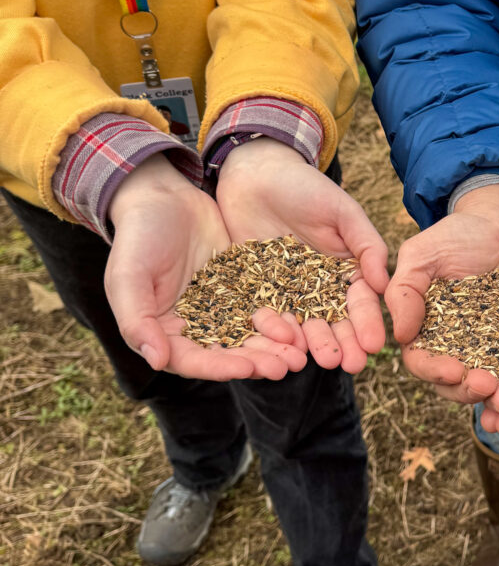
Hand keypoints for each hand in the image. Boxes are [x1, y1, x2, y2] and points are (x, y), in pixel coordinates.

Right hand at [106, 154, 306, 380]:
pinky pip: (265, 310)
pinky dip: (282, 321)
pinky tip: (302, 327)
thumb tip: (156, 361)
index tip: (246, 369)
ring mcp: (221, 310)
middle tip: (285, 368)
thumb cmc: (138, 236)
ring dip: (274, 348)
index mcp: (164, 332)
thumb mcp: (129, 276)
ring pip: (251, 336)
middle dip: (257, 362)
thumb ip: (137, 320)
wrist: (165, 197)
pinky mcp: (243, 291)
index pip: (193, 360)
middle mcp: (195, 328)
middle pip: (228, 353)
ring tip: (300, 356)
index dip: (219, 367)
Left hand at [215, 138, 388, 372]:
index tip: (374, 345)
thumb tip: (384, 284)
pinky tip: (283, 348)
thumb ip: (366, 244)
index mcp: (346, 272)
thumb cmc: (305, 186)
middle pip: (334, 323)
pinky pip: (267, 316)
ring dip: (313, 346)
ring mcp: (288, 292)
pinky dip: (276, 333)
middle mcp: (320, 288)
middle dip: (344, 345)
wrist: (254, 174)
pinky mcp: (257, 292)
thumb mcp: (343, 211)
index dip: (368, 324)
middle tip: (351, 366)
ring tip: (322, 364)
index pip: (360, 303)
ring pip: (303, 325)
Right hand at [386, 183, 498, 415]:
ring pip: (495, 384)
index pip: (424, 363)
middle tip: (489, 387)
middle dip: (472, 391)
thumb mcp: (423, 254)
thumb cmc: (459, 234)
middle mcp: (459, 347)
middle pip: (459, 384)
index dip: (436, 373)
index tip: (453, 371)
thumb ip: (405, 291)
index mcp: (429, 331)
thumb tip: (401, 336)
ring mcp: (495, 348)